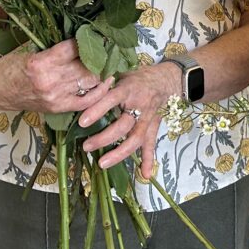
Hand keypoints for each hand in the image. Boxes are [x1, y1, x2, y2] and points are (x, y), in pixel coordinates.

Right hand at [0, 39, 114, 113]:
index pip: (74, 48)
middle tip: (110, 45)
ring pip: (89, 82)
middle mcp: (50, 81)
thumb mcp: (29, 49)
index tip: (97, 33)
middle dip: (100, 54)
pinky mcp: (58, 107)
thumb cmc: (11, 65)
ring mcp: (55, 97)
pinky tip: (107, 81)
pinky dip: (99, 91)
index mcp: (40, 62)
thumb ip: (54, 44)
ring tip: (111, 60)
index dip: (88, 39)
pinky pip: (86, 101)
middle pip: (86, 66)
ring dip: (102, 71)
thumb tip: (81, 32)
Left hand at [76, 62, 182, 179]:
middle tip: (86, 146)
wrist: (167, 79)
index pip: (111, 99)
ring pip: (135, 138)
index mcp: (128, 89)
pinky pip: (151, 144)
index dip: (97, 110)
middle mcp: (139, 105)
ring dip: (119, 153)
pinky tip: (144, 174)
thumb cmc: (138, 77)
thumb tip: (81, 90)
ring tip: (102, 163)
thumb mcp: (121, 74)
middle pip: (123, 125)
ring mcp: (148, 118)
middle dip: (104, 138)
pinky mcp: (153, 127)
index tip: (81, 122)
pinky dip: (148, 160)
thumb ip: (105, 83)